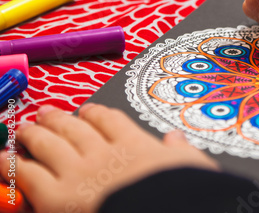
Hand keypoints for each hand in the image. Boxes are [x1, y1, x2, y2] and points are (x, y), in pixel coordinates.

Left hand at [0, 104, 218, 212]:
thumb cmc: (181, 195)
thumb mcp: (191, 169)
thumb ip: (180, 151)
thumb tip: (175, 137)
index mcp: (134, 145)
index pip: (109, 120)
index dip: (95, 112)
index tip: (87, 110)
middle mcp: (103, 153)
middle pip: (75, 127)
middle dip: (59, 118)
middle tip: (46, 112)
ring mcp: (78, 173)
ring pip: (50, 143)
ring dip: (35, 133)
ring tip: (25, 128)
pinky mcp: (57, 197)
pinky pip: (29, 174)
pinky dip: (13, 165)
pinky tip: (4, 158)